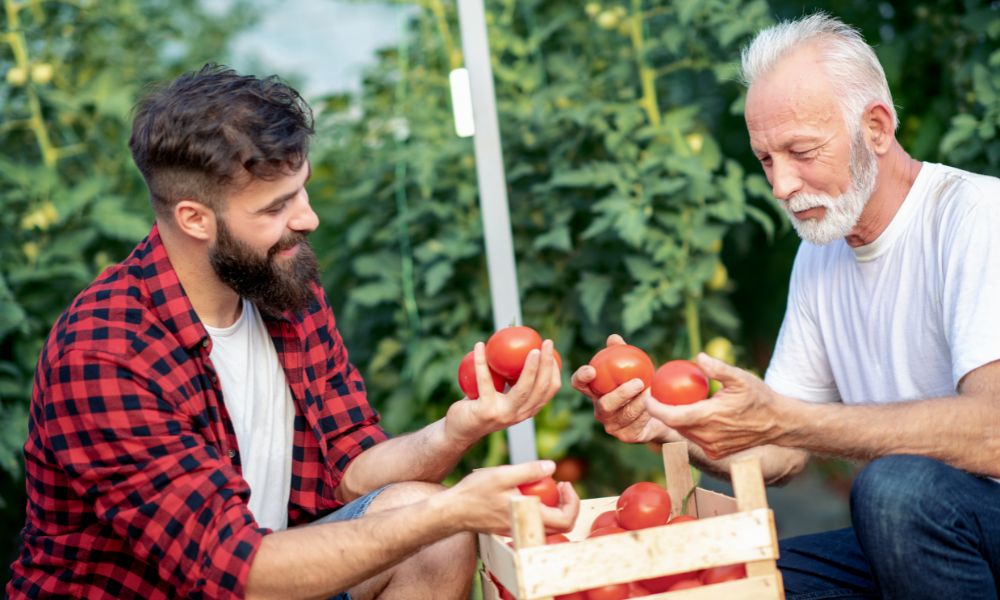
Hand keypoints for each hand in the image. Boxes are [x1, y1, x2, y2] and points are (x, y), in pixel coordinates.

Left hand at [445, 340, 561, 443]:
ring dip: (531, 368)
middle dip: (547, 364)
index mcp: (528, 409)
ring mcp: (504, 414)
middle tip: (546, 343)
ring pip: (523, 389)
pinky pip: (485, 382)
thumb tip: (518, 342)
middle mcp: (520, 414)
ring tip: (532, 349)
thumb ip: (512, 377)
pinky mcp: (486, 411)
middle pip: (541, 388)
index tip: (550, 349)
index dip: (554, 369)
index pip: (550, 390)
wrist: (460, 430)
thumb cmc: (481, 404)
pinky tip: (479, 345)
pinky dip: (481, 361)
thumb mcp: (502, 393)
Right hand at [446, 461, 579, 534]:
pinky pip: (532, 521)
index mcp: (528, 517)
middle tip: (560, 484)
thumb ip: (529, 471)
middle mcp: (524, 529)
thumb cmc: (474, 493)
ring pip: (547, 524)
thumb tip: (552, 467)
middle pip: (560, 524)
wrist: (452, 510)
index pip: (566, 520)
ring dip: (552, 505)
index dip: (572, 502)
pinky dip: (537, 507)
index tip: (565, 483)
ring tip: (543, 485)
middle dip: (566, 503)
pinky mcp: (509, 527)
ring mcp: (517, 530)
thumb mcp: (503, 475)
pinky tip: (525, 491)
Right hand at [571, 334, 670, 443]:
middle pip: (604, 404)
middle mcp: (600, 410)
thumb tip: (613, 338)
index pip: (579, 384)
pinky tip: (655, 405)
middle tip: (639, 382)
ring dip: (640, 402)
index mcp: (595, 391)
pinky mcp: (626, 436)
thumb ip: (621, 353)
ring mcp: (612, 426)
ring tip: (652, 390)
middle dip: (621, 394)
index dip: (581, 377)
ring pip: (624, 415)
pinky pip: (636, 425)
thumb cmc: (639, 385)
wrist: (657, 413)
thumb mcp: (632, 368)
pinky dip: (647, 413)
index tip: (592, 370)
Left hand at [643, 353, 786, 458]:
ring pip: (683, 434)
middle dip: (661, 412)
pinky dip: (689, 428)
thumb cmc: (759, 397)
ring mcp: (712, 447)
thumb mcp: (740, 377)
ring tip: (669, 403)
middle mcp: (708, 436)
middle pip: (674, 425)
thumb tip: (698, 357)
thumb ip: (718, 368)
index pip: (672, 416)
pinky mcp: (716, 453)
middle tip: (654, 396)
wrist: (779, 424)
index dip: (654, 408)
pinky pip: (695, 440)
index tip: (646, 396)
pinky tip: (688, 415)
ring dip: (675, 420)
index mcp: (710, 417)